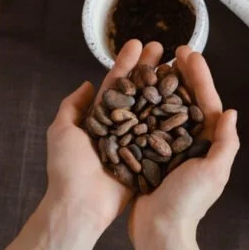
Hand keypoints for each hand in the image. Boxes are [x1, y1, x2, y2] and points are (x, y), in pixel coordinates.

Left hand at [45, 39, 162, 232]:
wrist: (80, 206)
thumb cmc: (67, 169)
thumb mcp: (61, 130)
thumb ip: (72, 106)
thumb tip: (87, 84)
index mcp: (99, 118)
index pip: (116, 84)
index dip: (128, 63)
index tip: (140, 44)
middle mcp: (120, 127)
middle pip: (138, 92)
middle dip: (151, 69)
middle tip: (165, 48)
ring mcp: (136, 141)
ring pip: (153, 109)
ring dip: (165, 88)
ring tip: (179, 67)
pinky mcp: (148, 158)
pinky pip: (162, 135)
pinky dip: (174, 118)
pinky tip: (186, 100)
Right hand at [128, 45, 239, 249]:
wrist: (158, 231)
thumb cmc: (187, 203)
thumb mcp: (213, 172)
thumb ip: (225, 143)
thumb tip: (231, 111)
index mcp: (209, 143)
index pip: (207, 101)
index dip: (199, 76)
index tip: (189, 53)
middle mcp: (191, 142)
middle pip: (187, 99)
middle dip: (181, 74)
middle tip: (172, 50)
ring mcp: (169, 147)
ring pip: (167, 107)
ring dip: (163, 85)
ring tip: (154, 63)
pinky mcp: (149, 154)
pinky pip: (148, 123)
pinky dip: (145, 105)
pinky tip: (136, 90)